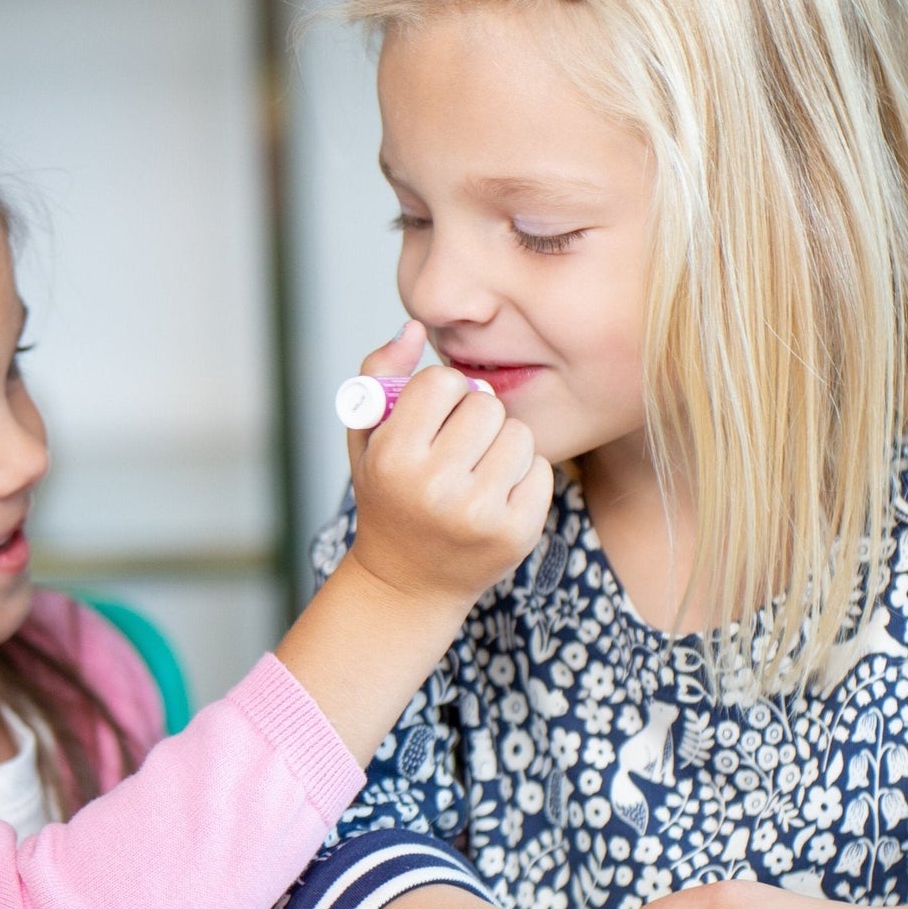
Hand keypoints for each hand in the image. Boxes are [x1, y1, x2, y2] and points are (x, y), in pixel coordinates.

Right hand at [346, 321, 552, 611]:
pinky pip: (541, 469)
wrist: (408, 581)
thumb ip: (380, 374)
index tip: (430, 420)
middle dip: (475, 418)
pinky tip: (496, 495)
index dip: (439, 395)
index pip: (442, 382)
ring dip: (502, 445)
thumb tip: (413, 327)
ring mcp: (478, 513)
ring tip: (476, 470)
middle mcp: (434, 487)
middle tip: (457, 446)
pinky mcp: (516, 532)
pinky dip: (523, 476)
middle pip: (486, 405)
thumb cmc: (387, 496)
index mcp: (393, 457)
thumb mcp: (366, 437)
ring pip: (518, 435)